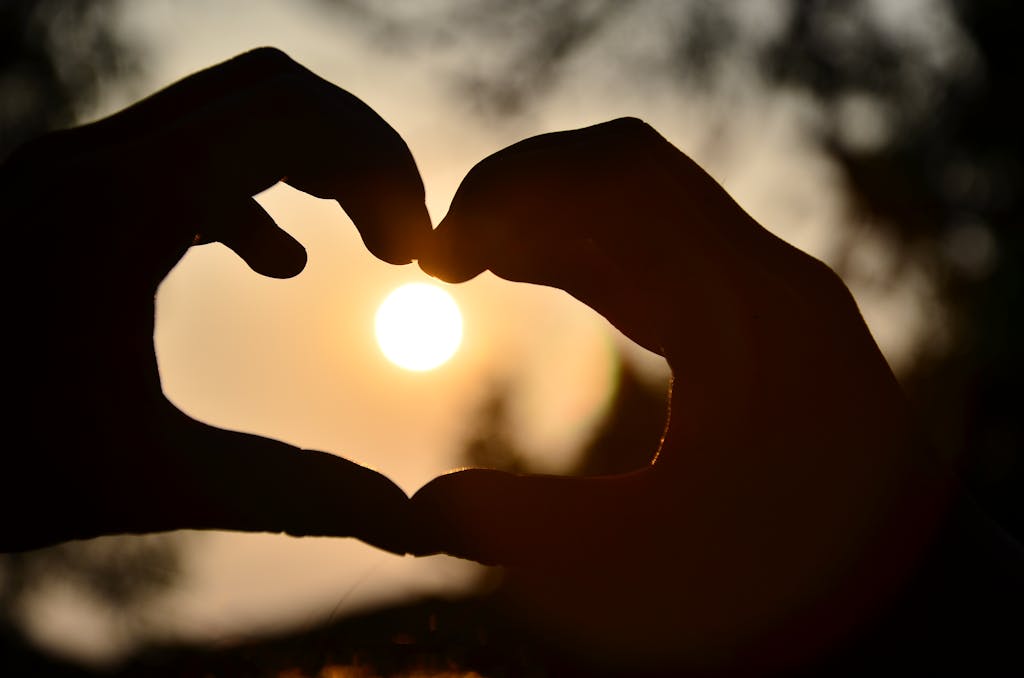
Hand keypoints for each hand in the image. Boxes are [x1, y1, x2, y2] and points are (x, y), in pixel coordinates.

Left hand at [0, 48, 429, 553]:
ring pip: (231, 112)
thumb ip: (291, 495)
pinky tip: (277, 263)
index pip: (292, 115)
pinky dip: (256, 191)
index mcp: (121, 205)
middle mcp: (94, 161)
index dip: (379, 167)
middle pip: (273, 92)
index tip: (417, 252)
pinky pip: (188, 154)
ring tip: (369, 241)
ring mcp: (74, 171)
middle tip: (406, 239)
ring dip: (315, 165)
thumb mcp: (146, 481)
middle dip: (360, 155)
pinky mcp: (66, 197)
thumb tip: (412, 527)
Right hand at [411, 119, 953, 669]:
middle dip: (520, 191)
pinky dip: (579, 245)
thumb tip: (415, 511)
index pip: (616, 179)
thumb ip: (528, 530)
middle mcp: (760, 275)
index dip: (510, 191)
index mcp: (744, 308)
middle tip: (440, 250)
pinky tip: (525, 271)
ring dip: (546, 215)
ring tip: (465, 260)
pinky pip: (653, 241)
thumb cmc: (792, 585)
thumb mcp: (652, 566)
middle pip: (624, 169)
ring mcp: (760, 288)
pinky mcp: (749, 312)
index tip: (435, 250)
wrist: (902, 595)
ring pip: (637, 200)